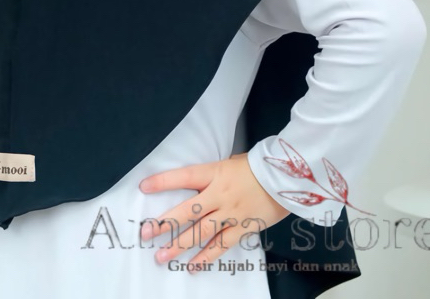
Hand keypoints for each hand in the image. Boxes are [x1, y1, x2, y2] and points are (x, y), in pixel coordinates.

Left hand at [137, 152, 289, 267]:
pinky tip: (192, 266)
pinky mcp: (242, 228)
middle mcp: (219, 194)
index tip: (144, 187)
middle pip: (187, 211)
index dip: (163, 182)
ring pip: (201, 232)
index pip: (183, 177)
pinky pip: (221, 245)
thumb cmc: (256, 166)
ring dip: (180, 245)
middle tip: (146, 232)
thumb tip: (193, 183)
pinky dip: (206, 257)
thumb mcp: (229, 162)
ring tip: (162, 256)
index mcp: (214, 173)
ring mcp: (231, 214)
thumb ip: (210, 174)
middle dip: (164, 223)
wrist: (285, 179)